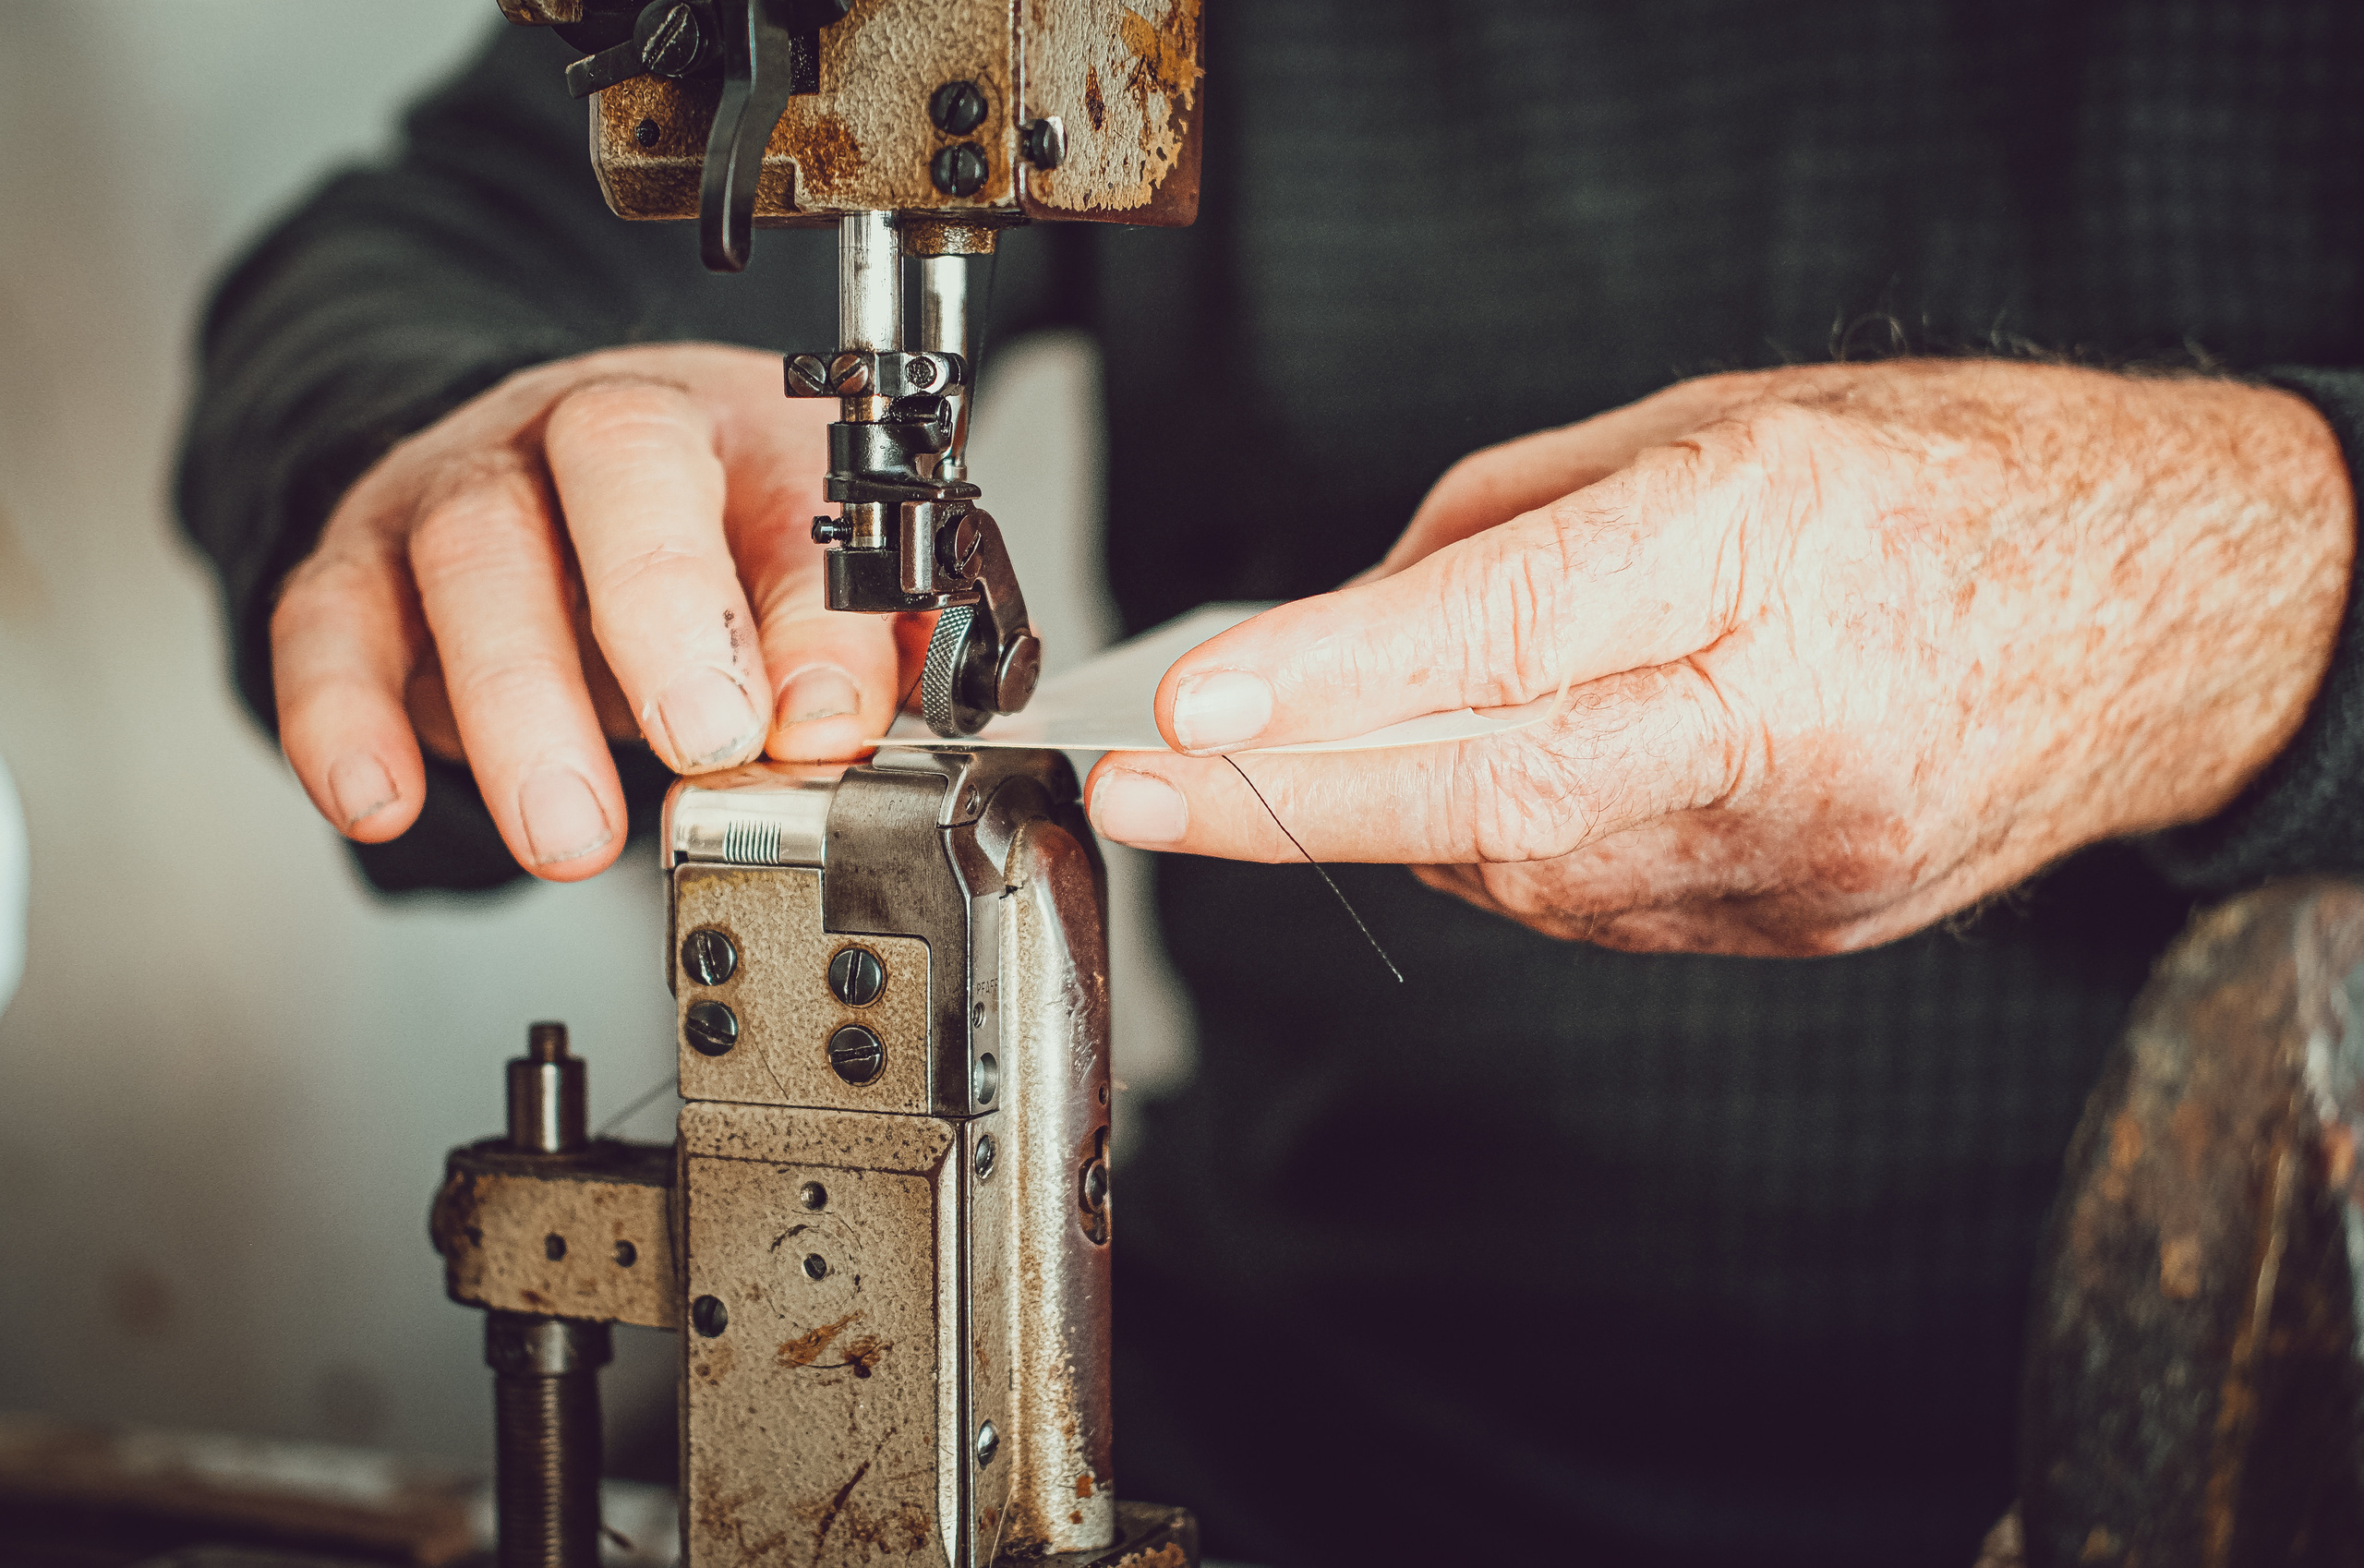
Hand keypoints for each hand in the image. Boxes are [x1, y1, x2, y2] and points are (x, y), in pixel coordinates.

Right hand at [272, 344, 928, 879]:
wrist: (555, 469)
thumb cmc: (704, 535)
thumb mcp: (808, 585)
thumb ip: (860, 650)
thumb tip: (861, 728)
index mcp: (744, 427)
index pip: (788, 497)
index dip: (812, 620)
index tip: (827, 723)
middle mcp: (601, 426)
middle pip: (621, 462)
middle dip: (665, 607)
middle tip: (708, 744)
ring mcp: (470, 481)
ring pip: (476, 550)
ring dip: (521, 702)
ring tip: (567, 831)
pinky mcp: (362, 556)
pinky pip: (329, 619)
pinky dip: (341, 713)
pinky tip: (378, 797)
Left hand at [1083, 361, 2354, 954]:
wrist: (2167, 619)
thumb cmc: (1945, 485)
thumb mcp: (1721, 421)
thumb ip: (1516, 526)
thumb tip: (1351, 623)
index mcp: (1773, 542)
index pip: (1514, 634)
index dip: (1338, 683)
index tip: (1192, 712)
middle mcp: (1792, 719)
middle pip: (1495, 793)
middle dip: (1290, 800)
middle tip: (1132, 794)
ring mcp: (1803, 852)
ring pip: (1524, 868)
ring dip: (1389, 818)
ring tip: (1306, 759)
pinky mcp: (1804, 925)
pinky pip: (1595, 905)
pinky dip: (1502, 851)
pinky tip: (1475, 792)